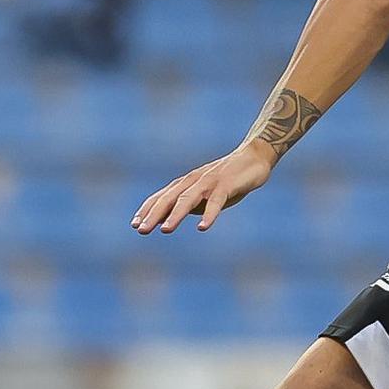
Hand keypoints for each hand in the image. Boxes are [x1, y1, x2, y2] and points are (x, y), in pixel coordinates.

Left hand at [133, 142, 274, 233]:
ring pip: (188, 199)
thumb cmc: (227, 180)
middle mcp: (193, 181)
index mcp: (186, 184)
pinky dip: (209, 214)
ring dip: (175, 214)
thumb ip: (188, 205)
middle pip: (169, 198)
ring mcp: (209, 182)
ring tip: (165, 230)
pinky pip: (216, 201)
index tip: (134, 225)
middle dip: (154, 214)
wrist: (254, 158)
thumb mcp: (204, 195)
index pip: (162, 197)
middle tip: (141, 230)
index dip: (148, 210)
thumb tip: (171, 219)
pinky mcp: (226, 185)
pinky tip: (202, 227)